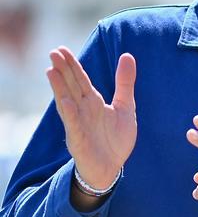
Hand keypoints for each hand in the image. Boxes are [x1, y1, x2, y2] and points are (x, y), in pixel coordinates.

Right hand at [46, 46, 136, 189]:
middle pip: (72, 86)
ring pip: (67, 102)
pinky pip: (74, 125)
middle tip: (53, 52)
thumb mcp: (124, 106)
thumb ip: (124, 82)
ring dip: (60, 88)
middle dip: (63, 70)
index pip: (80, 80)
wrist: (112, 167)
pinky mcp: (79, 140)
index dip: (72, 65)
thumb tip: (127, 55)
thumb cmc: (115, 138)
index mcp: (93, 102)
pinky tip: (66, 101)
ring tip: (51, 71)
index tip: (61, 49)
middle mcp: (83, 110)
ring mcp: (79, 124)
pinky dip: (70, 113)